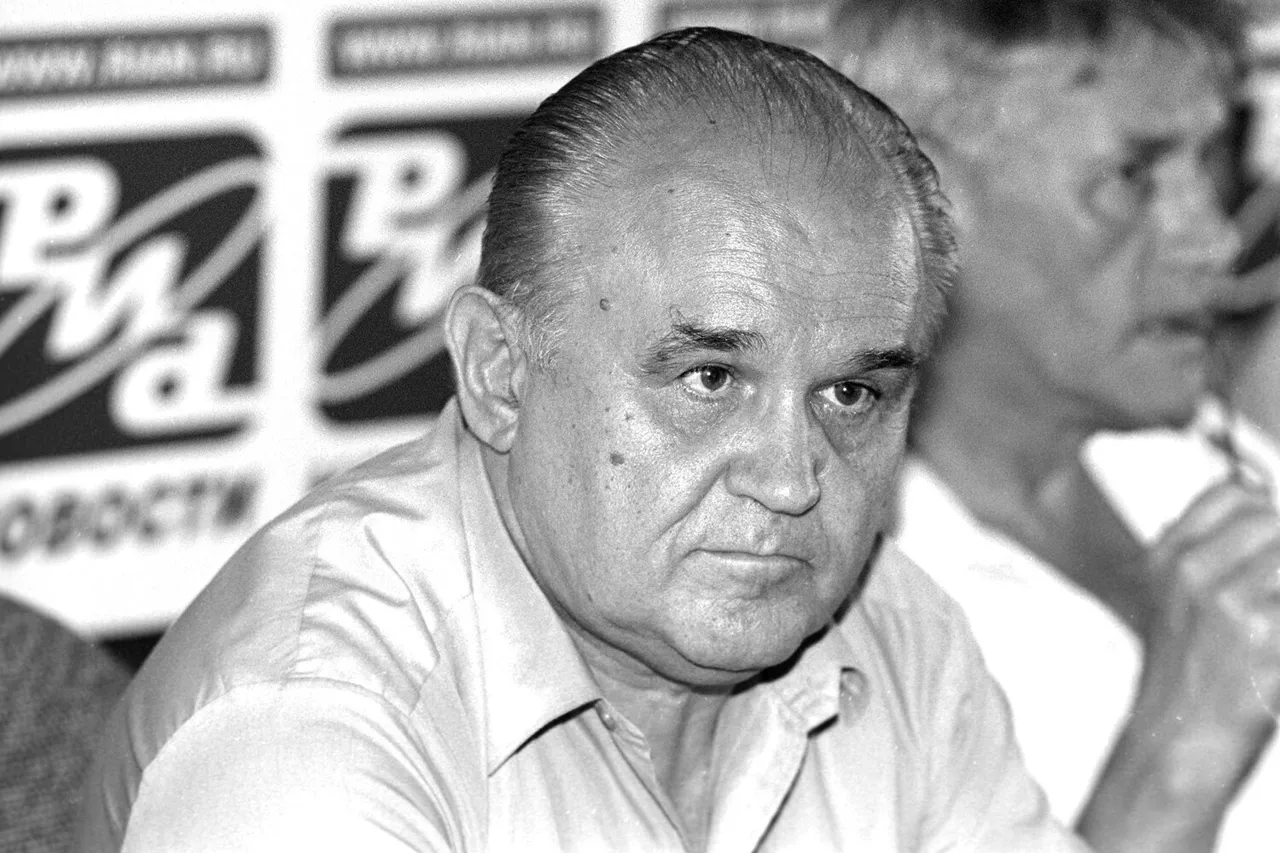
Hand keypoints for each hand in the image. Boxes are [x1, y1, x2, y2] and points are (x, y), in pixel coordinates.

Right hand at [1128, 478, 1279, 803]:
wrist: (1180, 745)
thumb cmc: (1186, 679)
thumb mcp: (1172, 602)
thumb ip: (1205, 552)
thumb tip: (1260, 505)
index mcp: (1168, 558)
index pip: (1232, 495)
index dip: (1265, 509)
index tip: (1270, 540)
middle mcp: (1193, 573)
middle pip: (1273, 521)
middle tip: (1269, 590)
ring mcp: (1231, 604)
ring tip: (1270, 623)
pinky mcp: (1267, 638)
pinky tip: (1278, 646)